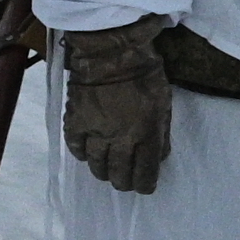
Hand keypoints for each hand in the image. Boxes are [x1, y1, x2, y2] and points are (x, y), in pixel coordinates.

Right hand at [60, 18, 172, 193]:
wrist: (111, 52)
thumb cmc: (145, 74)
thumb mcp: (164, 103)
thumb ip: (161, 132)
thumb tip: (159, 156)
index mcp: (146, 134)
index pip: (145, 172)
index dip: (145, 185)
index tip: (145, 188)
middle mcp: (120, 139)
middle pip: (119, 174)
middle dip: (124, 183)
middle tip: (125, 182)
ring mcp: (95, 131)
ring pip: (97, 165)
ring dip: (103, 172)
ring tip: (107, 173)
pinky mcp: (75, 121)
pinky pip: (76, 147)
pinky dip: (82, 154)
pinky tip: (87, 154)